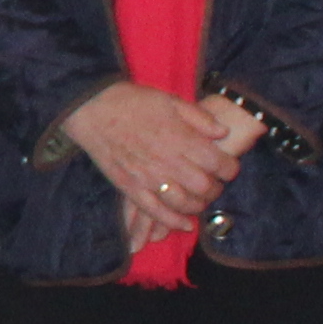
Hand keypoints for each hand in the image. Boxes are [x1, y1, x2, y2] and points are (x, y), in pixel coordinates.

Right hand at [62, 81, 242, 237]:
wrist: (92, 108)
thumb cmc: (132, 101)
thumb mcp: (170, 99)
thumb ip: (199, 117)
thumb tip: (222, 133)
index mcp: (181, 138)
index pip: (218, 163)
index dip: (229, 168)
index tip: (228, 166)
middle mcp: (168, 161)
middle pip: (204, 187)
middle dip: (216, 188)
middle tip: (214, 183)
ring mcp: (148, 177)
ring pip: (184, 203)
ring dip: (198, 205)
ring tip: (199, 198)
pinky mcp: (131, 188)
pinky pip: (156, 212)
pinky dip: (173, 221)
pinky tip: (184, 224)